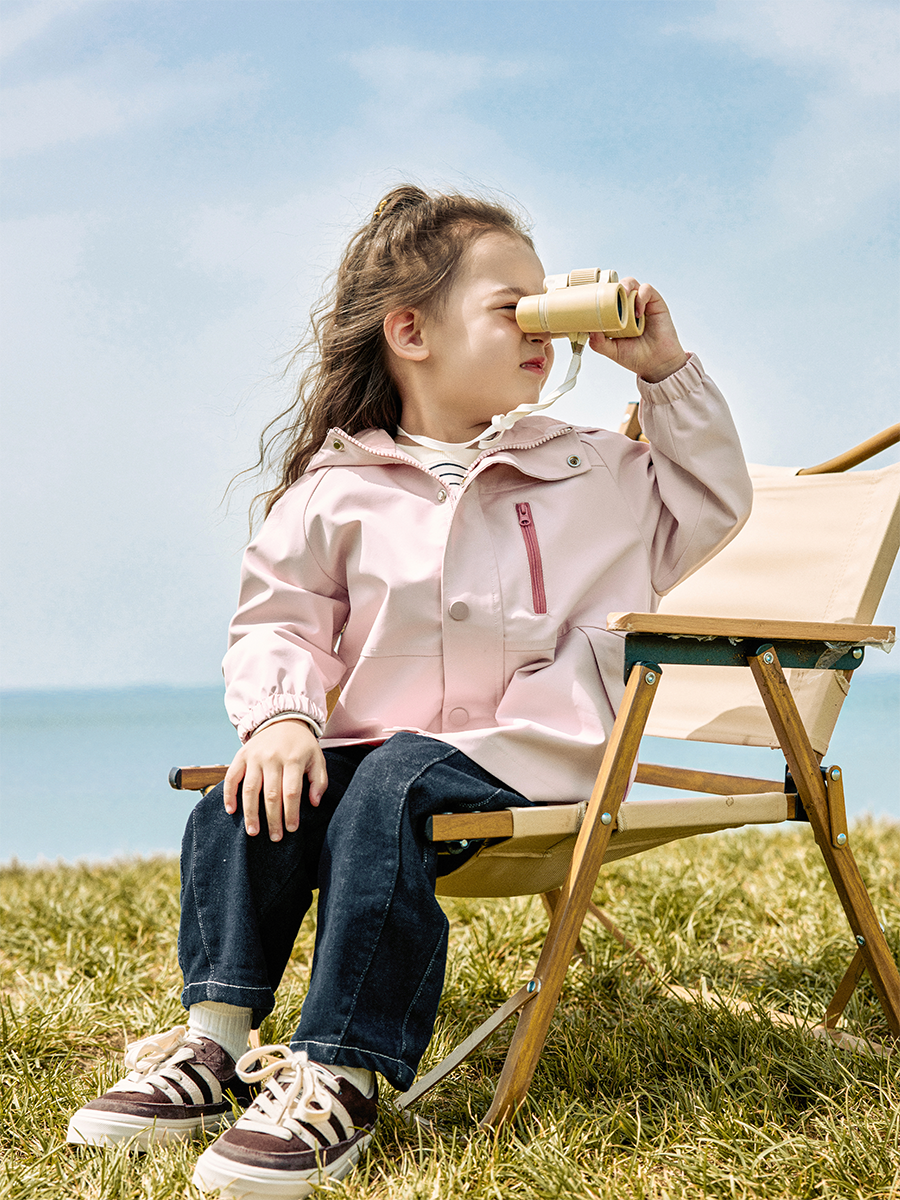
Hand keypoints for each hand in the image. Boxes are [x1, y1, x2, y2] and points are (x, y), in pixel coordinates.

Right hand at [223, 720, 328, 840]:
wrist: (282, 719)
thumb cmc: (302, 745)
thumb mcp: (317, 758)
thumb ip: (319, 781)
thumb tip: (314, 803)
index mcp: (293, 759)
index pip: (291, 792)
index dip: (290, 813)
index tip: (291, 829)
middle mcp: (272, 758)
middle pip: (270, 795)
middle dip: (272, 819)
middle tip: (274, 838)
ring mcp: (254, 757)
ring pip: (249, 789)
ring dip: (250, 813)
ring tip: (253, 832)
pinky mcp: (241, 756)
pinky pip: (231, 777)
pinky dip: (229, 794)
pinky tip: (231, 811)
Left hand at [588, 279, 687, 383]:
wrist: (656, 364)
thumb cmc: (635, 357)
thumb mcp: (612, 351)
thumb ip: (598, 342)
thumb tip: (588, 330)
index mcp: (616, 315)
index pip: (605, 297)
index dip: (599, 293)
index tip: (590, 295)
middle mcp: (628, 307)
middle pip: (616, 286)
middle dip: (609, 286)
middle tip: (604, 295)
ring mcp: (641, 303)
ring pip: (631, 283)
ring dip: (624, 286)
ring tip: (621, 297)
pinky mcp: (656, 303)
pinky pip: (647, 290)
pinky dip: (641, 297)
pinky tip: (638, 312)